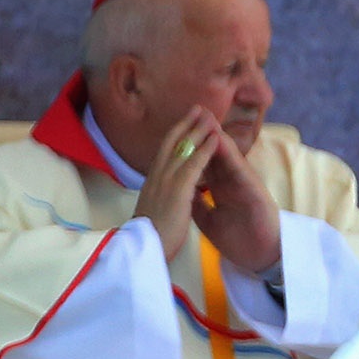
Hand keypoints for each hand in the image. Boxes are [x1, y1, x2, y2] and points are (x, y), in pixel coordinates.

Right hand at [133, 108, 221, 260]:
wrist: (143, 251)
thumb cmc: (150, 235)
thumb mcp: (154, 209)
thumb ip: (160, 195)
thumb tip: (163, 190)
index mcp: (152, 180)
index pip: (164, 151)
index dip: (176, 134)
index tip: (185, 121)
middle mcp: (156, 175)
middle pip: (172, 142)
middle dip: (186, 123)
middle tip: (199, 107)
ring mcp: (165, 181)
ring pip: (183, 149)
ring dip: (198, 130)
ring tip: (210, 116)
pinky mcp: (177, 191)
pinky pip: (194, 165)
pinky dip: (205, 149)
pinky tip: (216, 139)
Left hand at [191, 113, 280, 274]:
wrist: (260, 257)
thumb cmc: (239, 238)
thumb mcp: (208, 219)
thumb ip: (196, 202)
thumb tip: (182, 190)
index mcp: (221, 188)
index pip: (205, 162)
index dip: (193, 145)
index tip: (180, 127)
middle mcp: (233, 182)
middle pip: (217, 153)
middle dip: (206, 132)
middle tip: (196, 109)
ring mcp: (245, 185)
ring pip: (229, 157)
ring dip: (219, 136)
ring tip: (208, 118)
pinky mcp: (255, 192)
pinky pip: (240, 170)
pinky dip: (230, 155)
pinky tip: (221, 142)